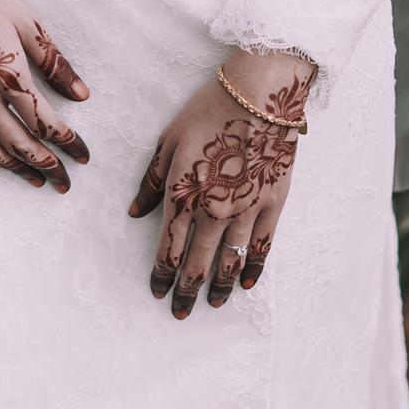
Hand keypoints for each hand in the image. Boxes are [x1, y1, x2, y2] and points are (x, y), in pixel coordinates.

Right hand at [0, 0, 91, 190]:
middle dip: (47, 167)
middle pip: (20, 145)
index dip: (69, 144)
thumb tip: (82, 94)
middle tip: (65, 182)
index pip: (46, 123)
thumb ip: (54, 63)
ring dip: (15, 169)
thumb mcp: (26, 21)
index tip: (84, 156)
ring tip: (35, 181)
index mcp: (8, 75)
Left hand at [128, 48, 316, 318]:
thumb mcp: (169, 142)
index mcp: (183, 196)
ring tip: (212, 304)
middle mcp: (213, 212)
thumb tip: (135, 213)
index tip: (157, 291)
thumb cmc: (210, 111)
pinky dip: (253, 269)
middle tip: (180, 312)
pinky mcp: (273, 204)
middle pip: (197, 265)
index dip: (161, 275)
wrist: (260, 95)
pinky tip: (246, 284)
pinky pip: (262, 247)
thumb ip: (152, 182)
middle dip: (186, 292)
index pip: (168, 249)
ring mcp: (246, 211)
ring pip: (230, 262)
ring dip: (218, 287)